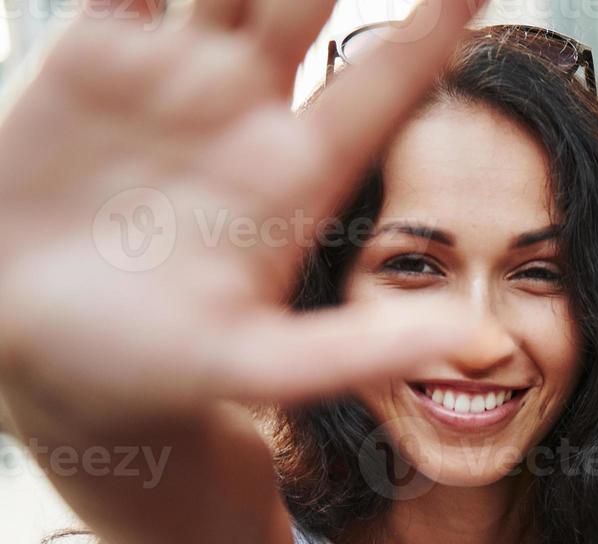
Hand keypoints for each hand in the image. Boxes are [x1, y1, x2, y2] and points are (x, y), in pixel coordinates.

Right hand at [0, 0, 488, 416]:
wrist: (45, 356)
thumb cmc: (159, 370)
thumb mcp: (258, 367)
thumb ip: (356, 351)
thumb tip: (467, 338)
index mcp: (303, 168)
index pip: (391, 74)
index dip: (439, 18)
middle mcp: (249, 105)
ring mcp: (175, 74)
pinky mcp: (95, 56)